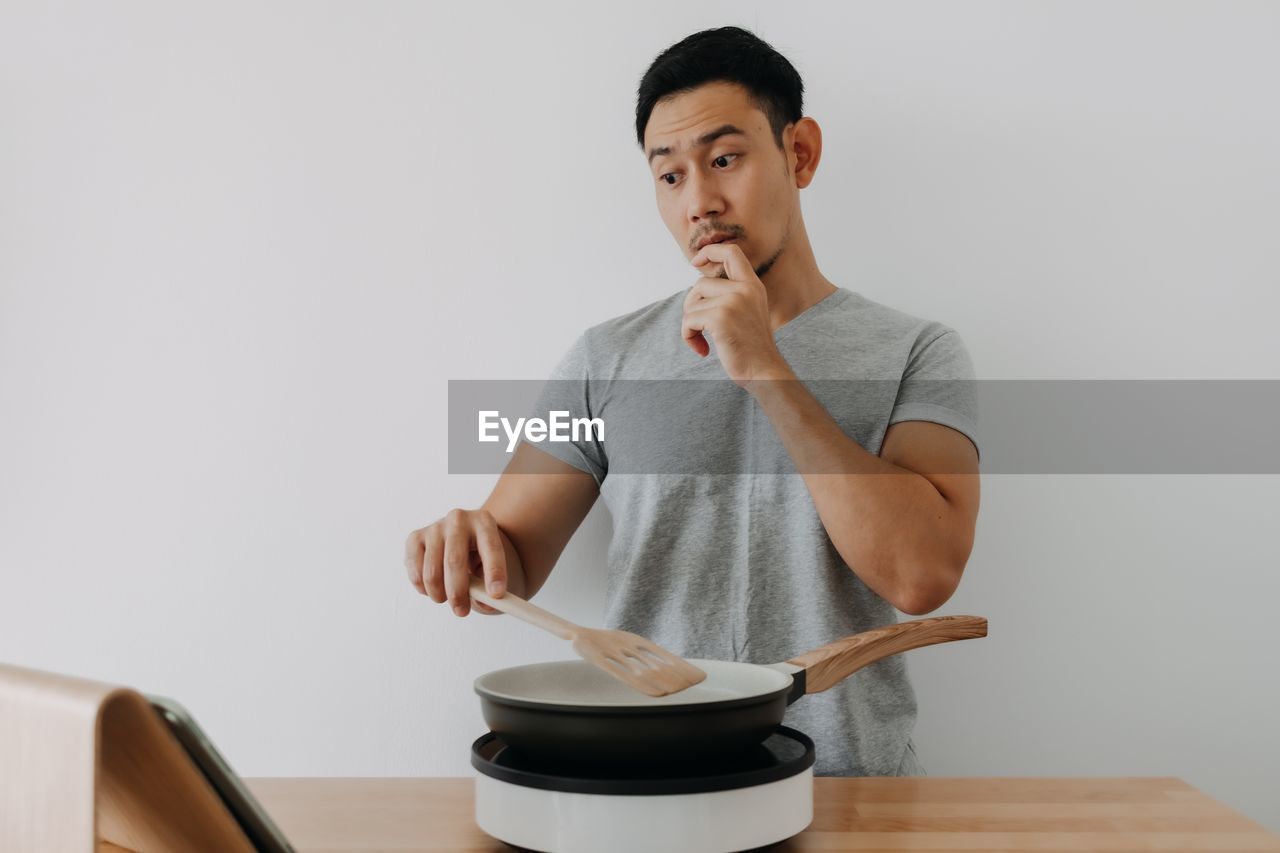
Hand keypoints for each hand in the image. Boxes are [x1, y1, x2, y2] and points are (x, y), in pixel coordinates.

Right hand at [404, 509, 506, 615]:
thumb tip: (484, 603)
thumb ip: (489, 585)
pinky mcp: (415, 538)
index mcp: (484, 522)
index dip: (494, 572)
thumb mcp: (491, 566)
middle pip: (454, 560)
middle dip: (458, 592)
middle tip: (462, 611)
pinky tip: (433, 589)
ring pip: (432, 570)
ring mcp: (435, 527)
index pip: (491, 547)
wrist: (461, 539)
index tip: (496, 595)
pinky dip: (422, 588)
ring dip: (439, 594)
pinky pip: (414, 570)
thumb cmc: (479, 555)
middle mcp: (459, 519)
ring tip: (447, 599)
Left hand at [682, 242, 788, 386]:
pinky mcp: (720, 318)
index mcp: (753, 285)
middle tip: (700, 326)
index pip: (731, 252)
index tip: (696, 261)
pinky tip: (703, 350)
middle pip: (700, 283)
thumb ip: (731, 295)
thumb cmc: (751, 347)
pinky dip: (689, 336)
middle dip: (692, 305)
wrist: (764, 371)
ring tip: (704, 340)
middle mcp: (745, 289)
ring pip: (692, 303)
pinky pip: (688, 320)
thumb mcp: (748, 311)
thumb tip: (698, 287)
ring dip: (690, 324)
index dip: (710, 251)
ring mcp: (733, 302)